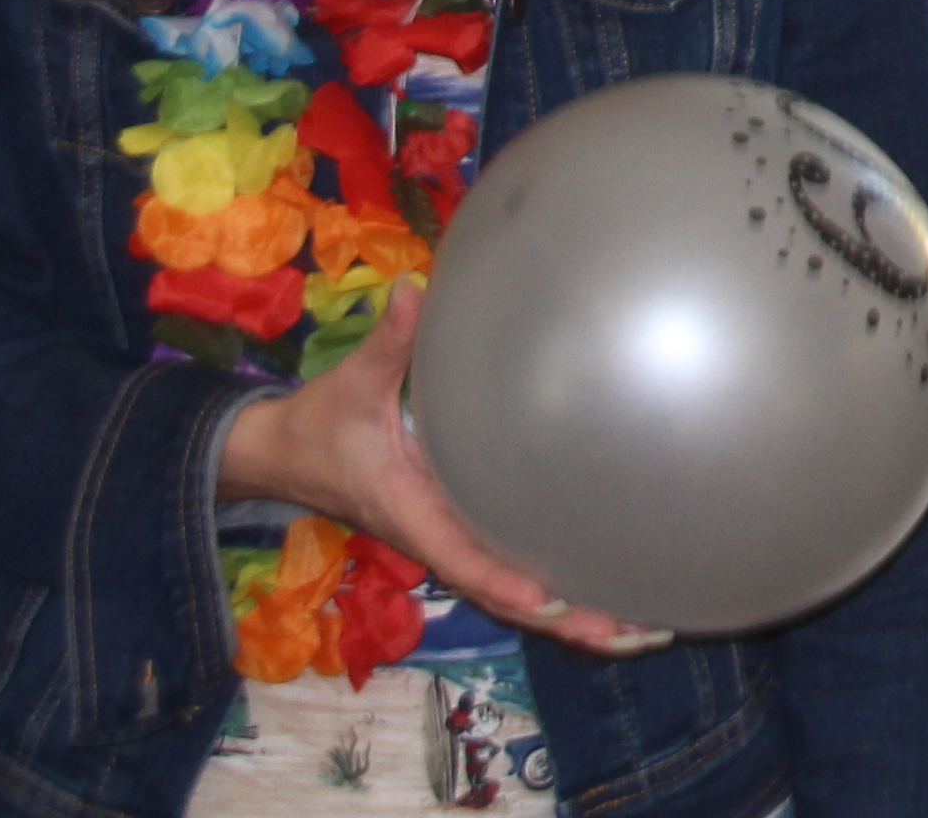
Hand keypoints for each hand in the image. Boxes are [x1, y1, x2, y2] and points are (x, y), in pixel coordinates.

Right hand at [212, 283, 667, 656]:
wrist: (284, 456)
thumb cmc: (321, 423)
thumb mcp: (351, 383)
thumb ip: (388, 342)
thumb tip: (411, 291)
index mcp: (410, 512)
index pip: (459, 556)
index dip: (501, 579)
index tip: (546, 598)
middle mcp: (436, 539)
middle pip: (505, 594)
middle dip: (565, 619)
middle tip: (635, 636)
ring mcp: (451, 542)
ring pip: (514, 594)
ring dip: (573, 616)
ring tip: (642, 632)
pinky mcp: (461, 533)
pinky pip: (512, 574)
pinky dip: (557, 594)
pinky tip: (607, 597)